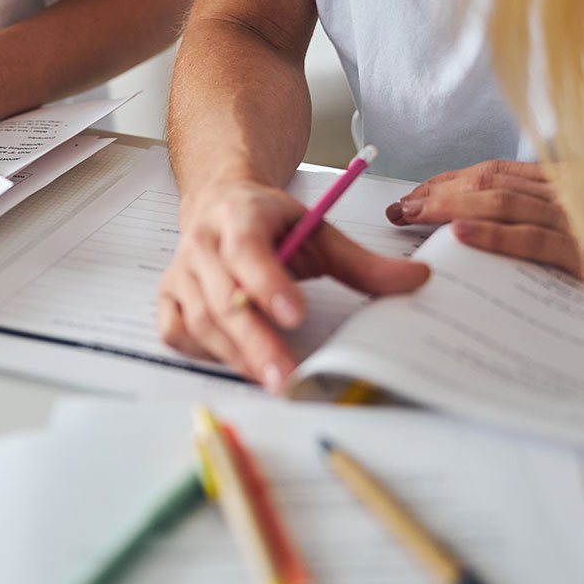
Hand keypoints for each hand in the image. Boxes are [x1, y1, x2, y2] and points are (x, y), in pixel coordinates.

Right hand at [159, 180, 429, 392]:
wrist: (221, 202)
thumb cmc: (269, 220)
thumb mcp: (317, 230)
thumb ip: (361, 261)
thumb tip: (415, 280)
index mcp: (239, 217)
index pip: (248, 250)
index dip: (268, 284)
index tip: (295, 315)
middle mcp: (202, 244)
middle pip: (223, 299)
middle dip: (256, 343)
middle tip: (286, 378)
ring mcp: (180, 273)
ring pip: (200, 322)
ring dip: (236, 356)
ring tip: (273, 380)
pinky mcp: (168, 297)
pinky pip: (178, 334)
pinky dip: (205, 352)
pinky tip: (234, 362)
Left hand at [384, 159, 583, 292]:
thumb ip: (571, 203)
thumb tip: (529, 211)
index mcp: (572, 178)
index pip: (497, 171)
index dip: (451, 179)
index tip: (418, 190)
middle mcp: (567, 190)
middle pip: (486, 183)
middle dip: (435, 193)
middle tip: (396, 207)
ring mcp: (578, 219)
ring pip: (500, 206)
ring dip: (447, 209)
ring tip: (409, 217)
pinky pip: (534, 241)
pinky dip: (495, 236)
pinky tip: (462, 236)